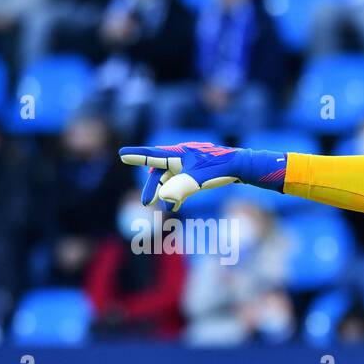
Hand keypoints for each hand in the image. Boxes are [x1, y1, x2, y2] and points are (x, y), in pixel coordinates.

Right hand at [118, 141, 286, 212]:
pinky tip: (176, 207)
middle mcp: (181, 157)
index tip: (121, 155)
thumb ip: (179, 189)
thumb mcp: (198, 180)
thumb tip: (164, 199)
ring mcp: (189, 164)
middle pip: (159, 171)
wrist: (242, 166)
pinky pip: (181, 182)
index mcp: (177, 154)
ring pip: (170, 179)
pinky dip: (176, 193)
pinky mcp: (198, 171)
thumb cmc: (219, 169)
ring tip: (165, 208)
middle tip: (146, 202)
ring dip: (166, 193)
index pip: (152, 155)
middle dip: (152, 187)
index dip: (137, 156)